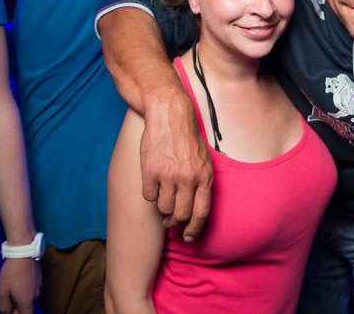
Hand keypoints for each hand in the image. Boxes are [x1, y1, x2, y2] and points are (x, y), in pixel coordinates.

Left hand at [0, 258, 40, 313]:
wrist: (24, 253)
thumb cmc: (12, 273)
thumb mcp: (2, 292)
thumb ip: (4, 307)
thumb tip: (7, 313)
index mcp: (27, 301)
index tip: (11, 311)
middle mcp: (36, 296)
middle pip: (27, 308)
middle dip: (17, 308)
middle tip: (8, 300)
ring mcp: (39, 287)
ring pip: (29, 298)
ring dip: (21, 298)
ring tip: (12, 289)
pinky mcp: (39, 280)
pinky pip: (32, 290)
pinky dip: (25, 290)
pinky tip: (18, 282)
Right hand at [140, 87, 212, 240]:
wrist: (170, 115)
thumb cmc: (188, 139)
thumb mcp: (204, 160)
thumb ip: (202, 183)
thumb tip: (196, 211)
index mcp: (204, 176)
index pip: (202, 213)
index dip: (195, 229)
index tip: (189, 238)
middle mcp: (188, 178)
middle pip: (181, 215)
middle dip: (175, 223)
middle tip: (171, 223)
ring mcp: (168, 175)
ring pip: (163, 208)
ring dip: (162, 209)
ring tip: (163, 199)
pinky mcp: (150, 171)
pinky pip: (148, 196)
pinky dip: (150, 194)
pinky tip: (153, 184)